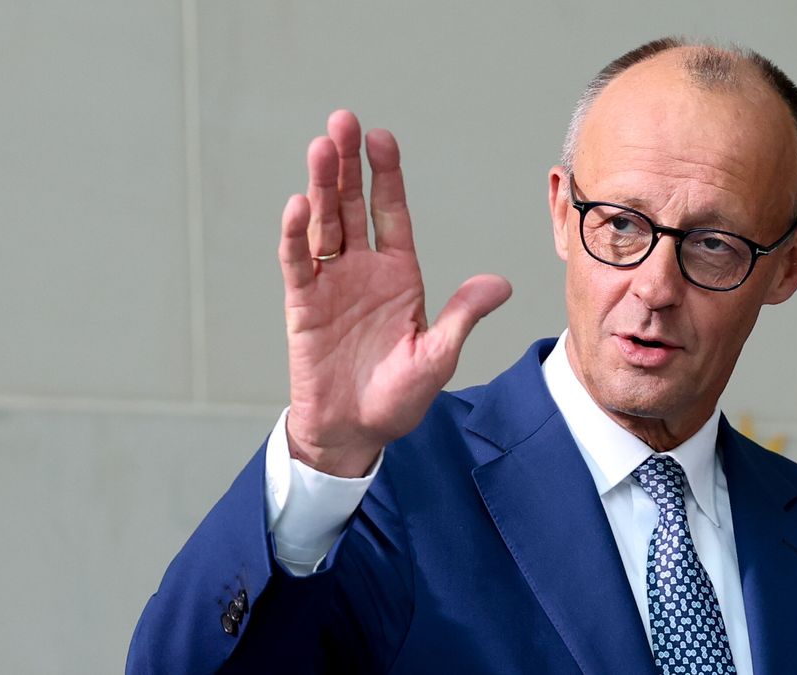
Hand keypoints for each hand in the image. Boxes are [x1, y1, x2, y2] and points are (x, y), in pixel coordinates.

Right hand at [279, 110, 511, 476]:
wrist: (355, 432)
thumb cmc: (398, 397)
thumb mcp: (438, 356)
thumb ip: (462, 316)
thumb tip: (500, 284)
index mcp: (399, 275)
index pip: (392, 214)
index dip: (386, 176)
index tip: (381, 137)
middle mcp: (363, 271)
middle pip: (353, 207)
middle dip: (348, 165)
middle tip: (342, 122)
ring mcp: (331, 285)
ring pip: (324, 225)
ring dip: (321, 187)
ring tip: (321, 148)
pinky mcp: (304, 306)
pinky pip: (299, 264)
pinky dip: (296, 236)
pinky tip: (298, 206)